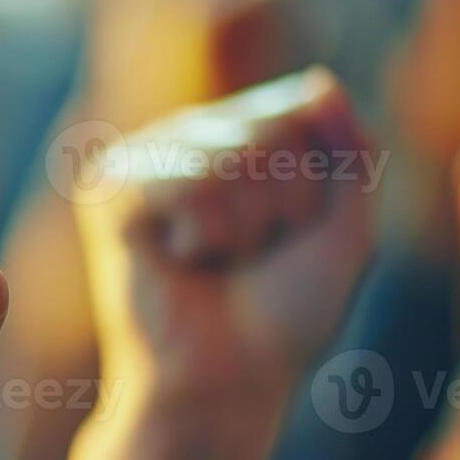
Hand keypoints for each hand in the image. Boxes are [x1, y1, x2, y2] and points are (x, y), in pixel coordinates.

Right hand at [74, 67, 376, 416]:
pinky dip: (203, 234)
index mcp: (238, 136)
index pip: (302, 107)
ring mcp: (143, 157)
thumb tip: (318, 79)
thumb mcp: (347, 228)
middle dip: (283, 206)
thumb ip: (351, 150)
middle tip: (247, 258)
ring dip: (243, 228)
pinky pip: (187, 183)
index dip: (316, 183)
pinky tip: (179, 261)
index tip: (288, 238)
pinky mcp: (108, 189)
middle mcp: (187, 137)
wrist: (223, 380)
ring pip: (231, 158)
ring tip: (214, 263)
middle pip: (271, 129)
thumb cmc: (283, 316)